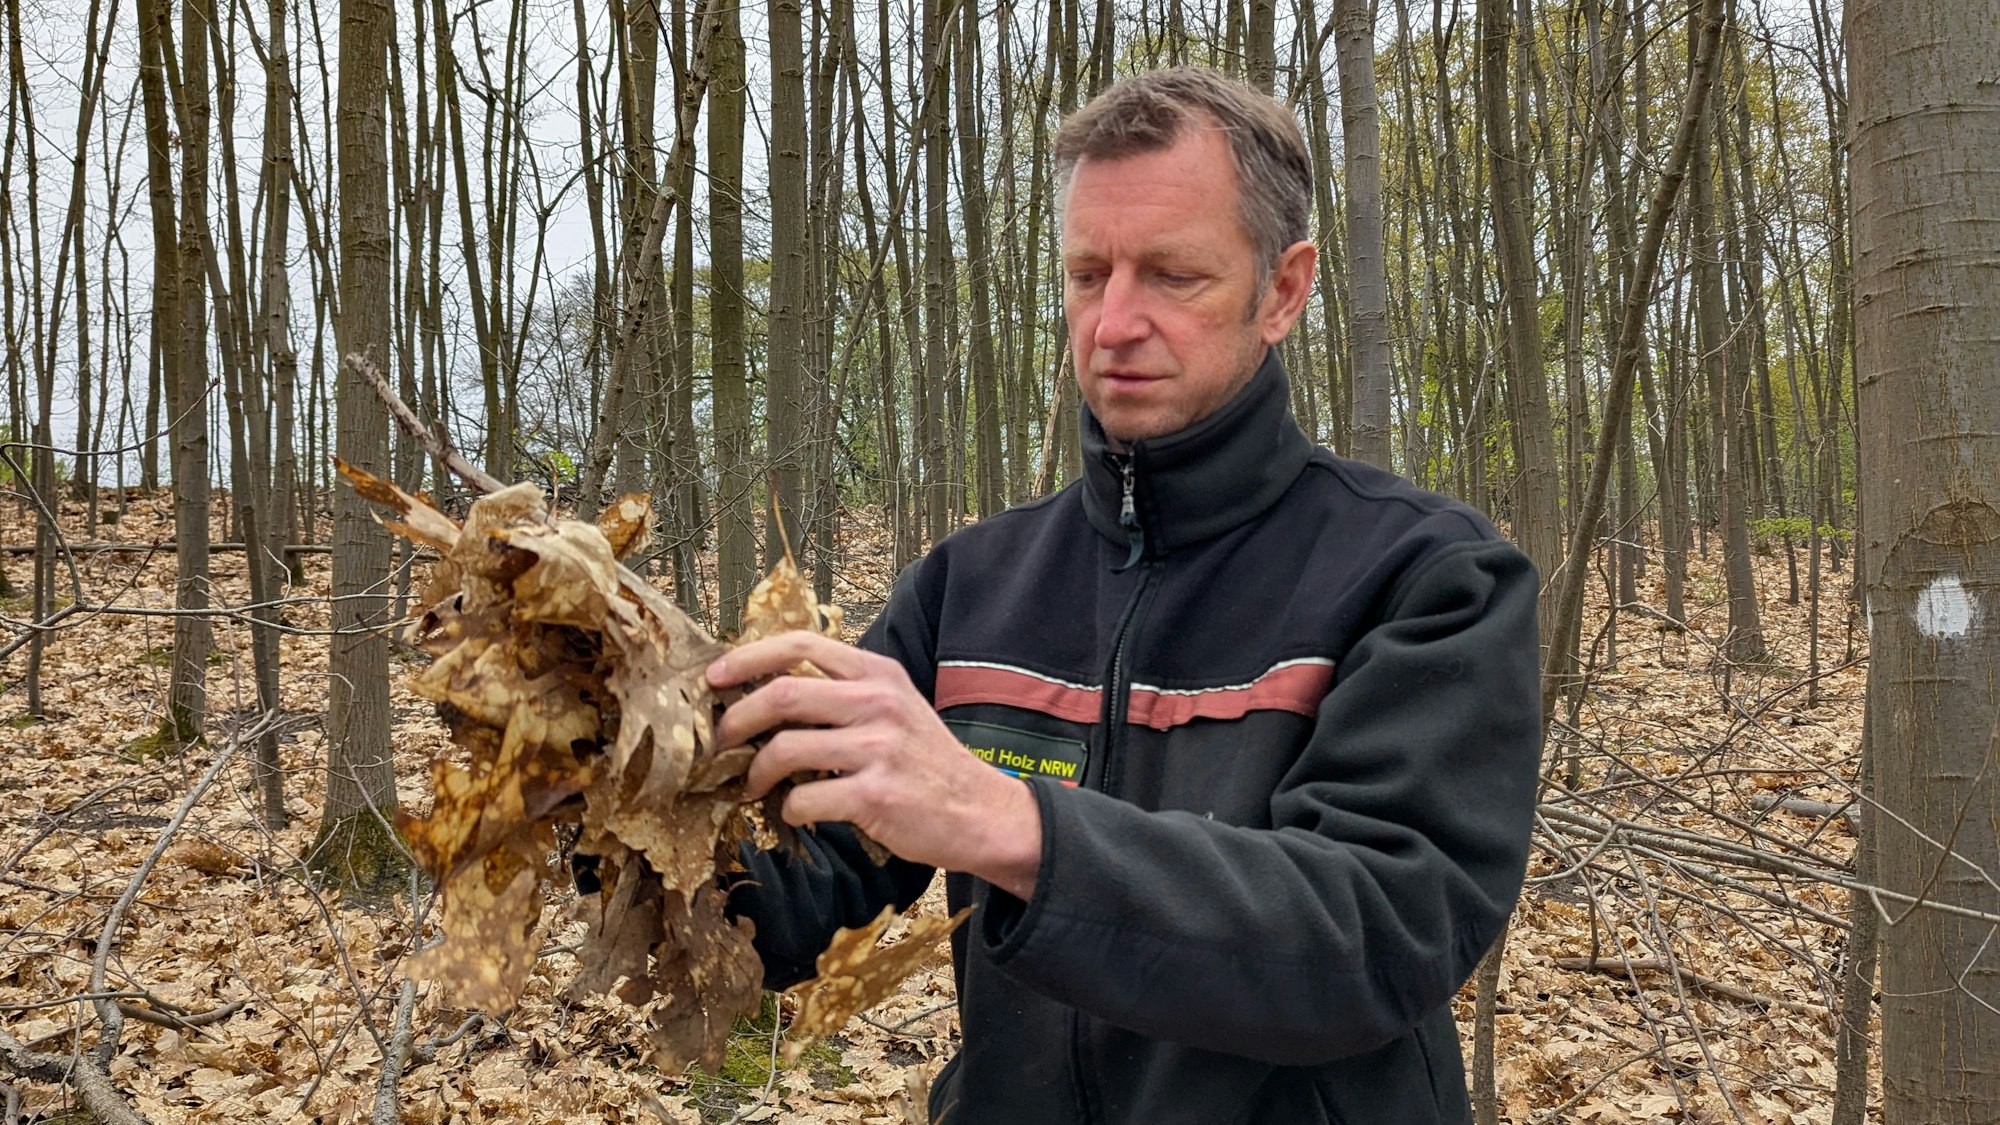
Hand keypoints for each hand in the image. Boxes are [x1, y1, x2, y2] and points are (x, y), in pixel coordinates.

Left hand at [706, 631, 1042, 898]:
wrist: (980, 811)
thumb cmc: (926, 762)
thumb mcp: (894, 707)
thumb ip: (842, 693)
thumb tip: (766, 694)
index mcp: (877, 673)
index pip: (800, 644)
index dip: (747, 657)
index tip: (714, 677)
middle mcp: (877, 701)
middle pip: (781, 694)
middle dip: (736, 719)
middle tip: (721, 742)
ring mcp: (877, 747)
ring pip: (785, 750)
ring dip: (756, 773)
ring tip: (754, 786)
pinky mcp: (875, 794)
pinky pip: (804, 799)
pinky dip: (789, 810)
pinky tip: (796, 812)